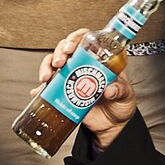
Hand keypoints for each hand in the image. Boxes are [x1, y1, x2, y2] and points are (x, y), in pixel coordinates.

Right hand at [34, 28, 142, 145]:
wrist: (112, 125)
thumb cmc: (121, 104)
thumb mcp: (126, 95)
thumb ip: (120, 90)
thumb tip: (109, 89)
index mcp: (98, 59)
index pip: (84, 39)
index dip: (75, 39)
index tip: (71, 47)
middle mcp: (82, 65)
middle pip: (65, 49)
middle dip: (59, 53)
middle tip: (60, 63)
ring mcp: (70, 78)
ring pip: (53, 64)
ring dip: (47, 67)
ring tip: (47, 78)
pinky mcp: (63, 92)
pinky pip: (48, 87)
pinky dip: (40, 89)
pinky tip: (38, 92)